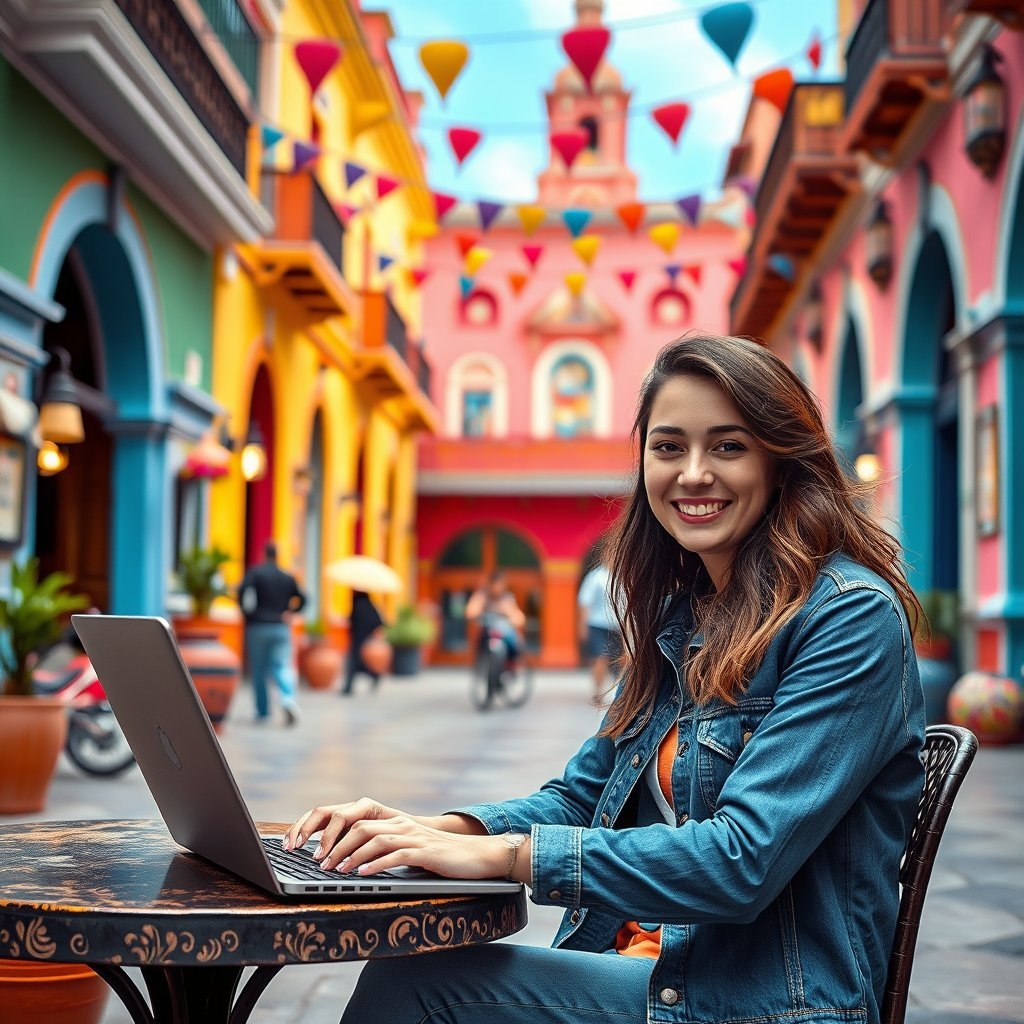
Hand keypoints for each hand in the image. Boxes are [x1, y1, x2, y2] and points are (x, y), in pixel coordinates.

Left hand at [283, 799, 519, 879]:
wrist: (476, 856)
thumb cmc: (439, 857)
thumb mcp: (406, 849)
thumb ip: (382, 849)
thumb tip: (349, 861)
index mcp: (393, 821)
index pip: (353, 818)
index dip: (329, 830)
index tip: (310, 847)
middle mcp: (400, 823)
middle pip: (358, 825)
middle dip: (334, 843)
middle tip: (318, 863)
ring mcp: (413, 836)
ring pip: (374, 838)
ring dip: (351, 855)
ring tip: (336, 870)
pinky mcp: (425, 851)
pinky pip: (396, 854)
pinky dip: (377, 864)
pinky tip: (363, 874)